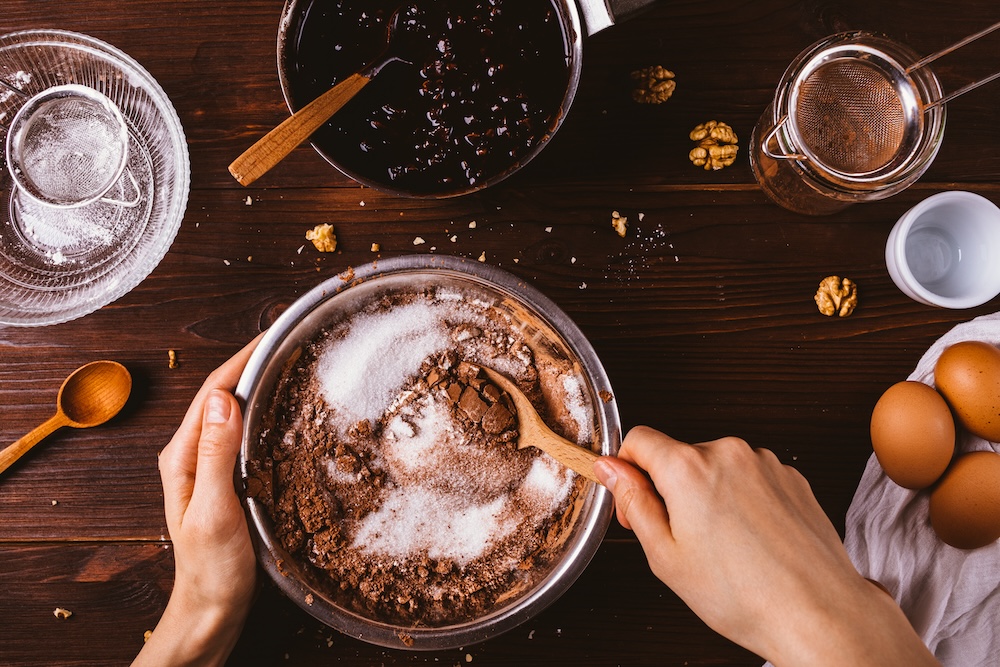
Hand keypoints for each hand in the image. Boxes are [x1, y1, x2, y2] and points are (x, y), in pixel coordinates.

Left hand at [133, 336, 261, 666]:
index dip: (243, 358)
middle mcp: (192, 454)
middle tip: (291, 341)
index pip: (214, 391)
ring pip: (235, 411)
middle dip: (253, 362)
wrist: (212, 608)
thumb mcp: (214, 510)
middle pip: (224, 394)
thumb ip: (216, 455)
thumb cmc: (211, 568)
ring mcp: (209, 466)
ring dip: (259, 384)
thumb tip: (226, 399)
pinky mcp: (227, 478)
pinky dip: (265, 413)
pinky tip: (287, 411)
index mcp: (182, 456)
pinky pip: (245, 433)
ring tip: (292, 364)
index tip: (273, 335)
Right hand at [593, 426, 938, 666]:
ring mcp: (764, 462)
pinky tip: (751, 541)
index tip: (634, 500)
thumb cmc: (744, 594)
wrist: (818, 612)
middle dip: (671, 489)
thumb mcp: (664, 555)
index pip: (638, 439)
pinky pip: (750, 477)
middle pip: (678, 456)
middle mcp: (728, 452)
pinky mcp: (791, 476)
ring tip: (725, 547)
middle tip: (682, 540)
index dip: (628, 471)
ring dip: (709, 495)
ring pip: (716, 468)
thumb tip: (611, 469)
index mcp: (688, 467)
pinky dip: (743, 500)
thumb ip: (632, 502)